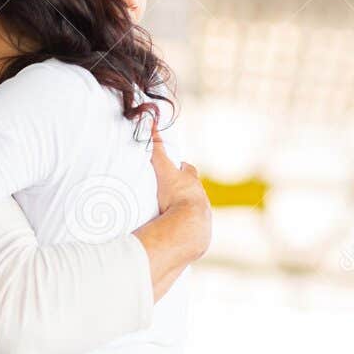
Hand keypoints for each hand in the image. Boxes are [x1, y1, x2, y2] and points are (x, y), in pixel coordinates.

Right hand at [151, 124, 210, 257]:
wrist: (188, 225)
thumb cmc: (176, 195)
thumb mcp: (163, 169)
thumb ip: (156, 147)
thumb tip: (151, 122)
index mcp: (190, 181)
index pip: (186, 168)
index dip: (180, 168)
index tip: (174, 169)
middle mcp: (199, 196)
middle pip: (193, 188)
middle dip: (184, 187)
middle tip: (171, 190)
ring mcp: (201, 213)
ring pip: (194, 207)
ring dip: (185, 208)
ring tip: (171, 213)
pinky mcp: (199, 231)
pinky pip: (191, 226)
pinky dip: (185, 225)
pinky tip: (175, 230)